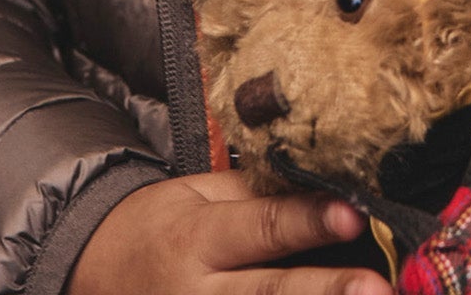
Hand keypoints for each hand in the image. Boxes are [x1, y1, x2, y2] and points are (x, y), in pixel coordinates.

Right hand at [68, 174, 385, 294]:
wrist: (92, 273)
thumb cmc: (159, 227)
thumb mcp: (197, 195)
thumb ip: (257, 195)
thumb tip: (325, 187)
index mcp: (198, 237)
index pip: (261, 227)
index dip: (308, 221)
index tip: (355, 212)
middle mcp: (199, 293)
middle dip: (326, 292)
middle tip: (378, 288)